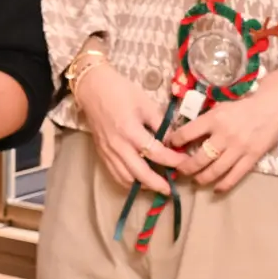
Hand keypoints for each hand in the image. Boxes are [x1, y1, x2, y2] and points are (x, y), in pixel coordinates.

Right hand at [72, 61, 188, 193]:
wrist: (92, 88)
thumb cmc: (120, 91)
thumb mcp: (146, 104)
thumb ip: (160, 124)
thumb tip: (173, 140)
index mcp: (131, 131)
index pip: (157, 153)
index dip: (173, 161)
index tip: (185, 163)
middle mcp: (119, 146)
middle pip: (141, 174)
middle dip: (158, 184)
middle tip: (171, 190)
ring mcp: (108, 152)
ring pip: (126, 179)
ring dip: (142, 185)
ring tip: (155, 185)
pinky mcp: (101, 153)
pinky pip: (115, 174)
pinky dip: (128, 181)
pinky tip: (137, 180)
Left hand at [172, 69, 277, 192]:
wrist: (273, 105)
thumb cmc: (245, 103)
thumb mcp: (221, 105)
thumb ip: (207, 119)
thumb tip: (187, 133)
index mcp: (214, 118)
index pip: (187, 133)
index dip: (174, 141)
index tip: (170, 145)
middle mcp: (224, 135)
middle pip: (199, 158)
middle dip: (186, 167)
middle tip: (180, 170)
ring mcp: (239, 148)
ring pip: (215, 170)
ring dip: (202, 178)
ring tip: (196, 180)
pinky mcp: (252, 157)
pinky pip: (235, 176)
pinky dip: (223, 185)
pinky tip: (216, 188)